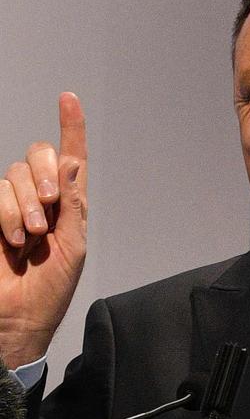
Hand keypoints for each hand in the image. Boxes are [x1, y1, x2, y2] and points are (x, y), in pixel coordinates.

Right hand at [0, 92, 86, 368]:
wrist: (18, 319)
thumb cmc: (52, 289)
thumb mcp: (73, 247)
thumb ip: (72, 204)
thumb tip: (71, 162)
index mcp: (69, 205)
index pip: (71, 159)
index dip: (71, 128)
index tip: (68, 98)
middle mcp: (40, 199)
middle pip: (38, 156)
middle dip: (44, 177)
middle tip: (48, 210)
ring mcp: (11, 207)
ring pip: (14, 175)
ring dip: (24, 204)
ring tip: (30, 238)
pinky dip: (5, 213)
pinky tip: (13, 240)